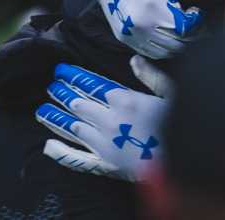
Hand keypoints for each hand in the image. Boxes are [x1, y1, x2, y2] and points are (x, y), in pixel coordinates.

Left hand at [36, 57, 169, 181]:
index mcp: (125, 100)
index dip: (74, 76)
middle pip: (78, 104)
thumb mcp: (172, 92)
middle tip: (50, 87)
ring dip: (55, 118)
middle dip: (62, 94)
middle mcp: (108, 120)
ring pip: (72, 128)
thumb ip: (150, 76)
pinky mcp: (104, 165)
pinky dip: (60, 152)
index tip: (61, 70)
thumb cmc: (182, 123)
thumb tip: (134, 59)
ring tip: (42, 110)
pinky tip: (47, 146)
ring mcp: (103, 144)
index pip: (91, 84)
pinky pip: (77, 159)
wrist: (183, 160)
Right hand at [83, 0, 203, 58]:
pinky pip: (149, 52)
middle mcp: (140, 24)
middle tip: (195, 22)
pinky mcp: (123, 37)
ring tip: (182, 26)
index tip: (197, 12)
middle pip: (176, 44)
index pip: (184, 29)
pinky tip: (167, 31)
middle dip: (190, 35)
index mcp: (151, 4)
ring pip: (164, 52)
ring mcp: (130, 33)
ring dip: (177, 43)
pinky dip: (163, 47)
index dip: (196, 23)